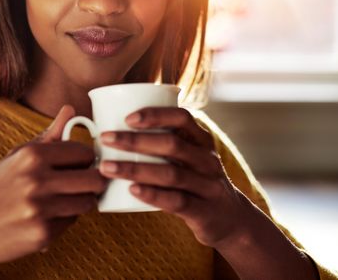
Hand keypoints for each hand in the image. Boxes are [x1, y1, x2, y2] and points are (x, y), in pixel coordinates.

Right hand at [0, 105, 106, 278]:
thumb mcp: (18, 157)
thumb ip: (50, 135)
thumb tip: (71, 109)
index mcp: (31, 155)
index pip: (83, 152)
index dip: (86, 159)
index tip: (79, 165)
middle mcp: (36, 180)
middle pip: (94, 179)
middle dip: (93, 181)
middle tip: (83, 184)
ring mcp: (40, 208)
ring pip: (87, 202)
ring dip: (81, 201)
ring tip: (63, 200)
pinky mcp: (43, 233)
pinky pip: (72, 221)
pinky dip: (65, 219)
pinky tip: (47, 217)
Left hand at [97, 107, 248, 247]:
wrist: (232, 222)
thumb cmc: (195, 182)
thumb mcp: (187, 159)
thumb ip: (160, 144)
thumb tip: (110, 130)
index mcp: (202, 141)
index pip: (182, 118)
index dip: (155, 115)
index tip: (127, 117)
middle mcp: (207, 160)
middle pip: (172, 145)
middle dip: (134, 140)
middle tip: (105, 138)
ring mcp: (208, 186)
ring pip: (170, 174)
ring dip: (135, 169)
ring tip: (106, 167)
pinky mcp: (204, 212)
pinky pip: (177, 201)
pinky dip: (152, 195)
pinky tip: (131, 190)